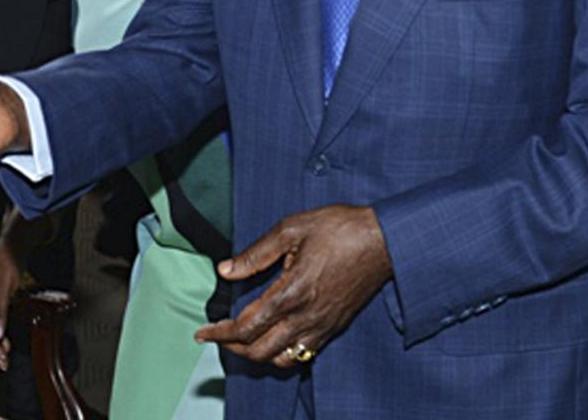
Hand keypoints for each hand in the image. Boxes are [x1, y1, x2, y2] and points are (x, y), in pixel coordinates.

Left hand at [195, 205, 392, 368]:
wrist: (385, 241)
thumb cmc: (340, 229)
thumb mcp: (291, 229)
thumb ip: (255, 254)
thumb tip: (225, 270)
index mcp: (292, 292)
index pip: (246, 326)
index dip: (220, 332)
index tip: (202, 331)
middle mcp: (307, 316)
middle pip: (259, 350)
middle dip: (232, 347)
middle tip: (216, 335)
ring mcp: (322, 326)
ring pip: (280, 359)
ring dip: (255, 354)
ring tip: (239, 340)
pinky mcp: (334, 327)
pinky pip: (302, 355)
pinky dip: (280, 356)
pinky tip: (271, 340)